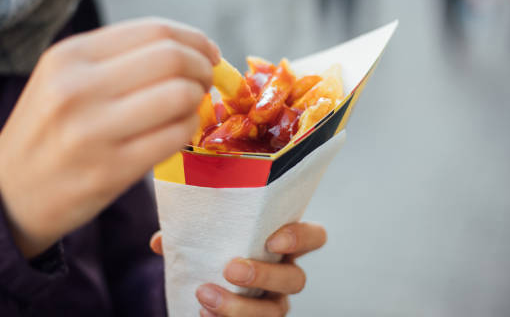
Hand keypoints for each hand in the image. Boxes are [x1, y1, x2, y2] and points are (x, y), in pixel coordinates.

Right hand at [0, 18, 219, 257]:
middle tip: (205, 80)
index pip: (155, 31)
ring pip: (180, 95)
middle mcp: (77, 88)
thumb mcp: (67, 79)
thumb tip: (194, 49)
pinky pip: (176, 135)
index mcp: (70, 56)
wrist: (10, 195)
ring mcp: (93, 132)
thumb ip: (123, 59)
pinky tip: (178, 132)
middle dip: (204, 67)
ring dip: (198, 100)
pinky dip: (189, 129)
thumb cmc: (52, 131)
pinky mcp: (111, 170)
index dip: (195, 39)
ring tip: (190, 107)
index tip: (209, 52)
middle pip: (173, 59)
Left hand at [150, 222, 326, 316]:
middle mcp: (285, 275)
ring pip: (274, 312)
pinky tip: (203, 314)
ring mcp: (274, 305)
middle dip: (264, 275)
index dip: (301, 237)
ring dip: (240, 306)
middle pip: (296, 279)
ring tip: (206, 296)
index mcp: (282, 244)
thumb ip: (191, 235)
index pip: (315, 237)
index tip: (271, 239)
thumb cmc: (214, 252)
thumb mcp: (206, 239)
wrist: (203, 287)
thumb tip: (161, 242)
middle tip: (231, 269)